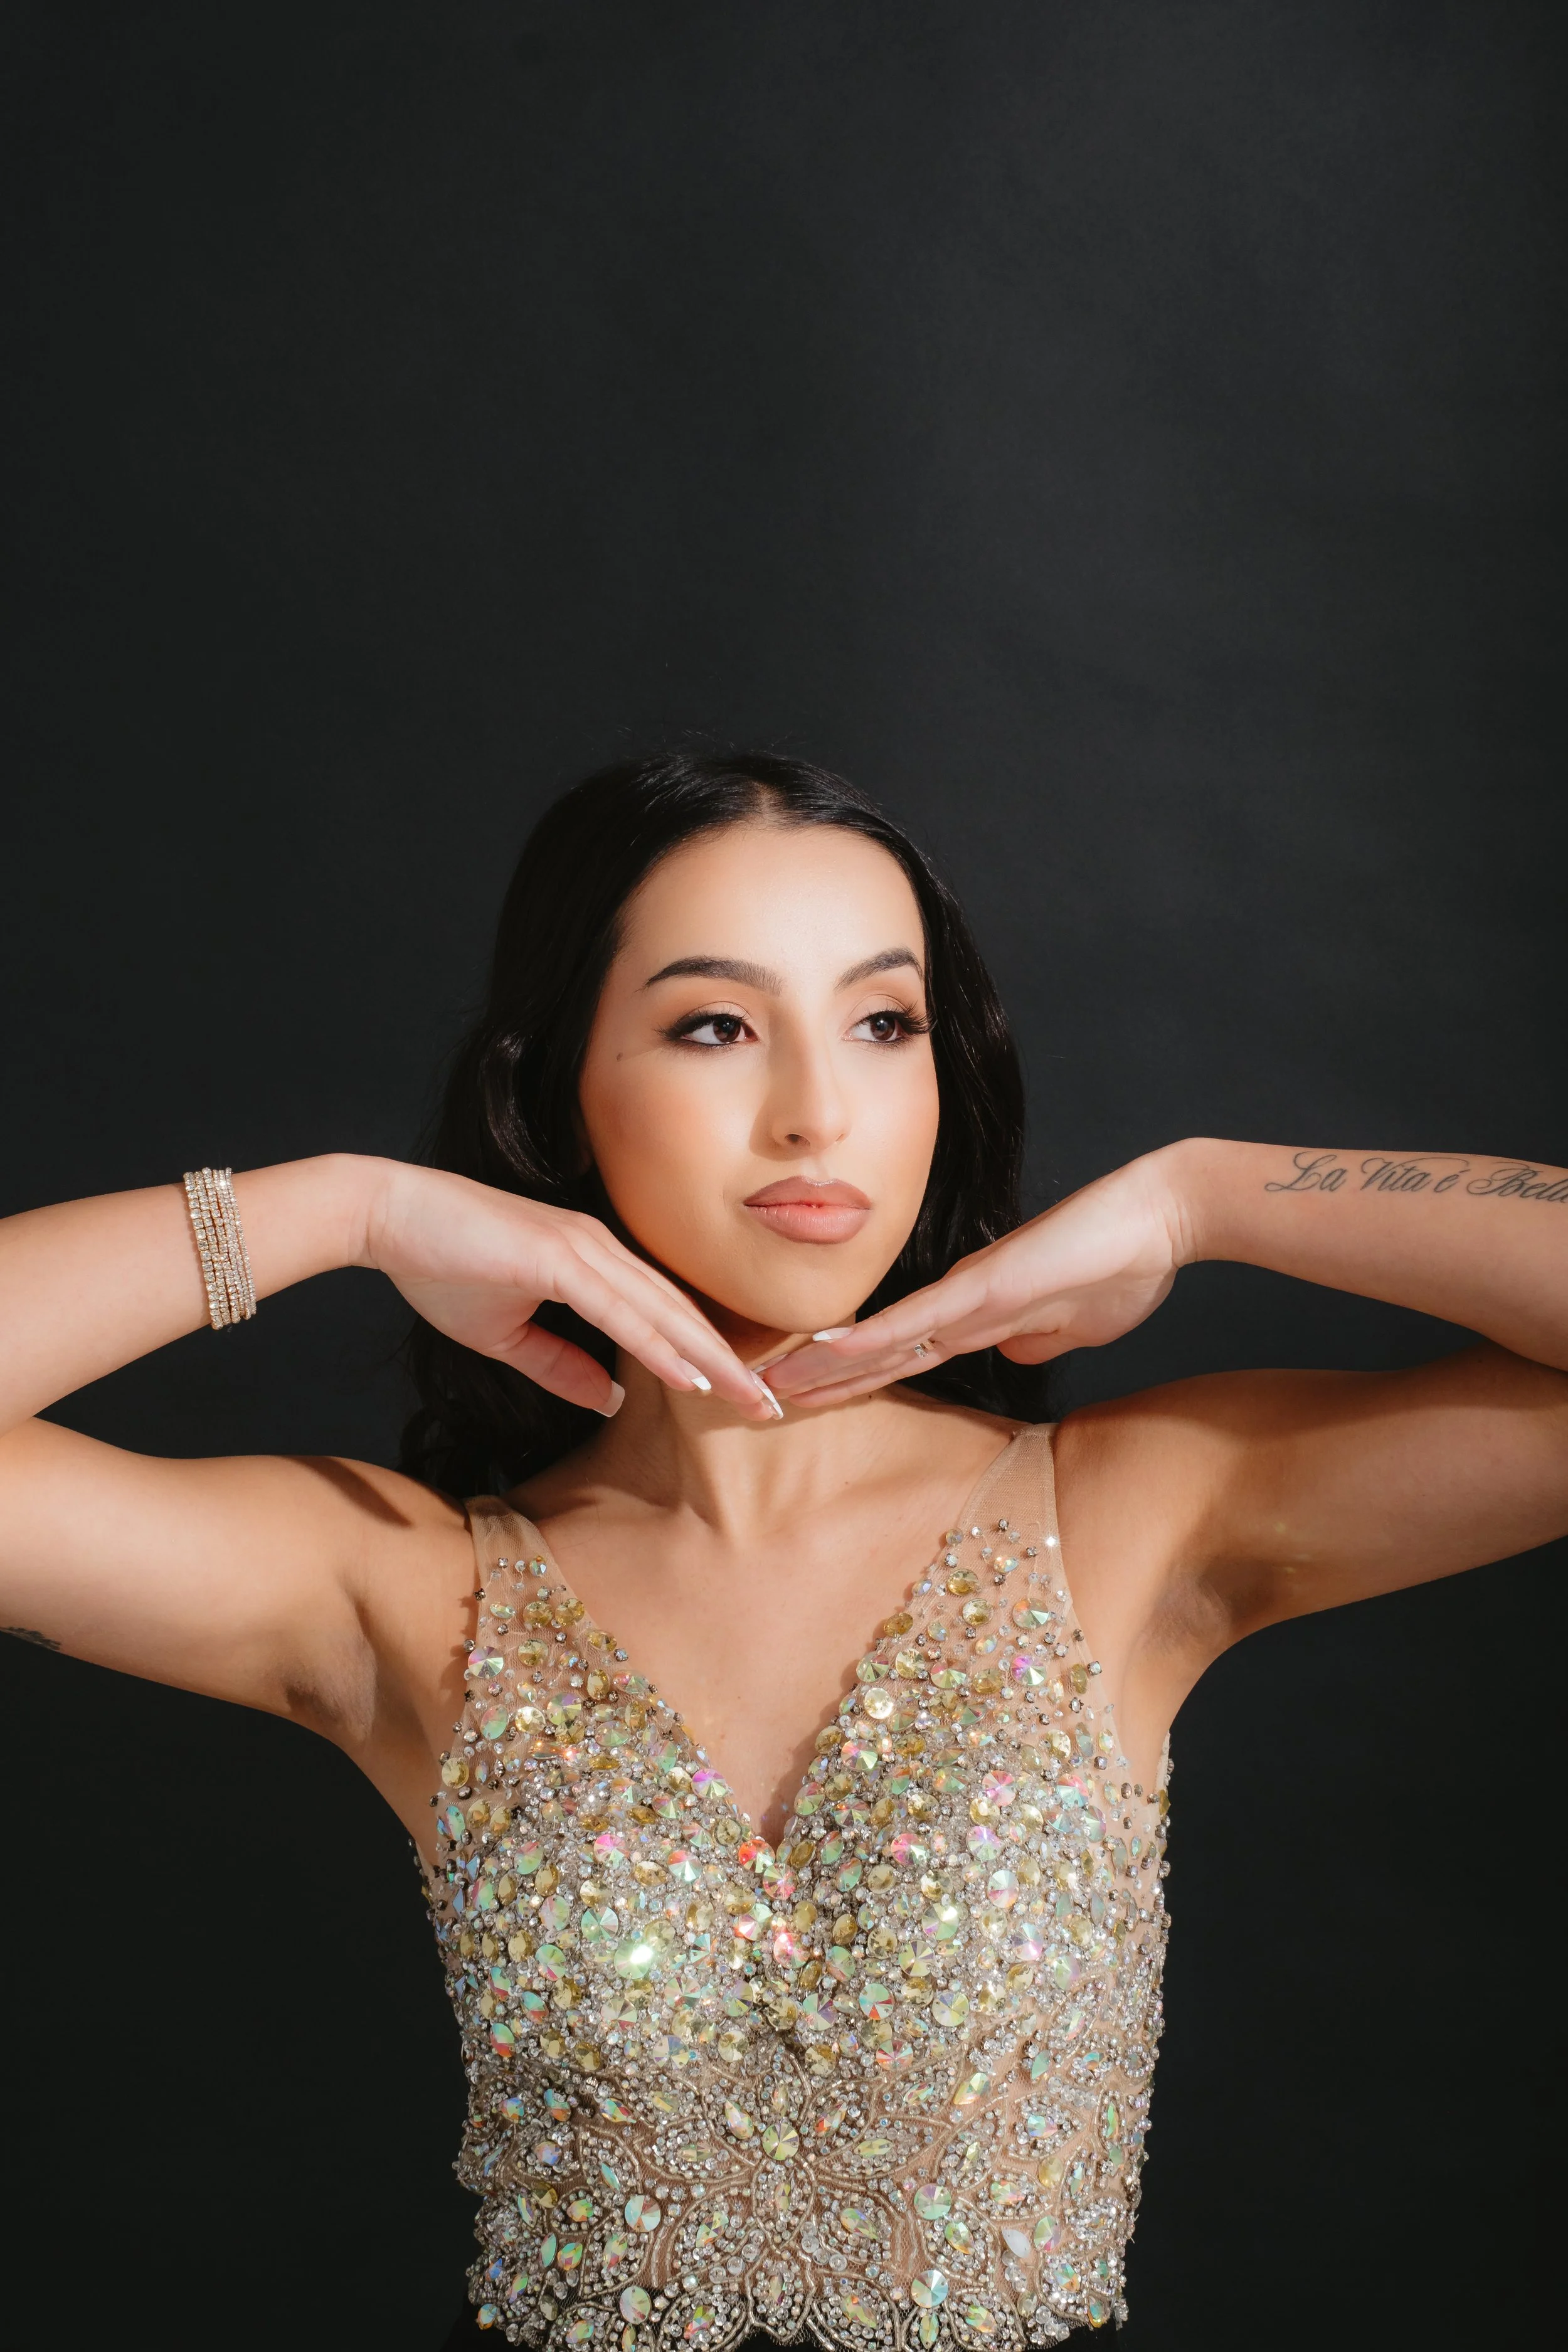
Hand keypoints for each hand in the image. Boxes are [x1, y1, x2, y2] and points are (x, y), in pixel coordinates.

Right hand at [365, 1163, 772, 1418]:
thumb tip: (608, 1399)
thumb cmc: (439, 1264)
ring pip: (663, 1313)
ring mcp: (583, 1249)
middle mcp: (601, 1250)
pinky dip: (659, 1345)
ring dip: (711, 1360)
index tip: (744, 1397)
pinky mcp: (558, 1256)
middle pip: (681, 1315)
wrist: (388, 1215)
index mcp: (593, 1263)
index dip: (708, 1357)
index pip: (664, 1316)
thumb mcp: (505, 1334)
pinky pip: (621, 1311)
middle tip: (773, 1408)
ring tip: (752, 1400)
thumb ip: (558, 1365)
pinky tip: (691, 1377)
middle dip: (731, 1364)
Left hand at [762, 1149, 1187, 1405]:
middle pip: (876, 1349)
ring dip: (827, 1364)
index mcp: (981, 1313)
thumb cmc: (1127, 1263)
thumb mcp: (1078, 1326)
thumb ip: (1041, 1340)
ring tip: (772, 1386)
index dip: (853, 1378)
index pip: (902, 1354)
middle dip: (820, 1378)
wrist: (1161, 1216)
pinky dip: (872, 1338)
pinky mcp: (987, 1285)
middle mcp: (962, 1301)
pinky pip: (918, 1320)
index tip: (808, 1400)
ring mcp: (970, 1292)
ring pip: (882, 1336)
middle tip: (760, 1401)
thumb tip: (1014, 1358)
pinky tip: (829, 1351)